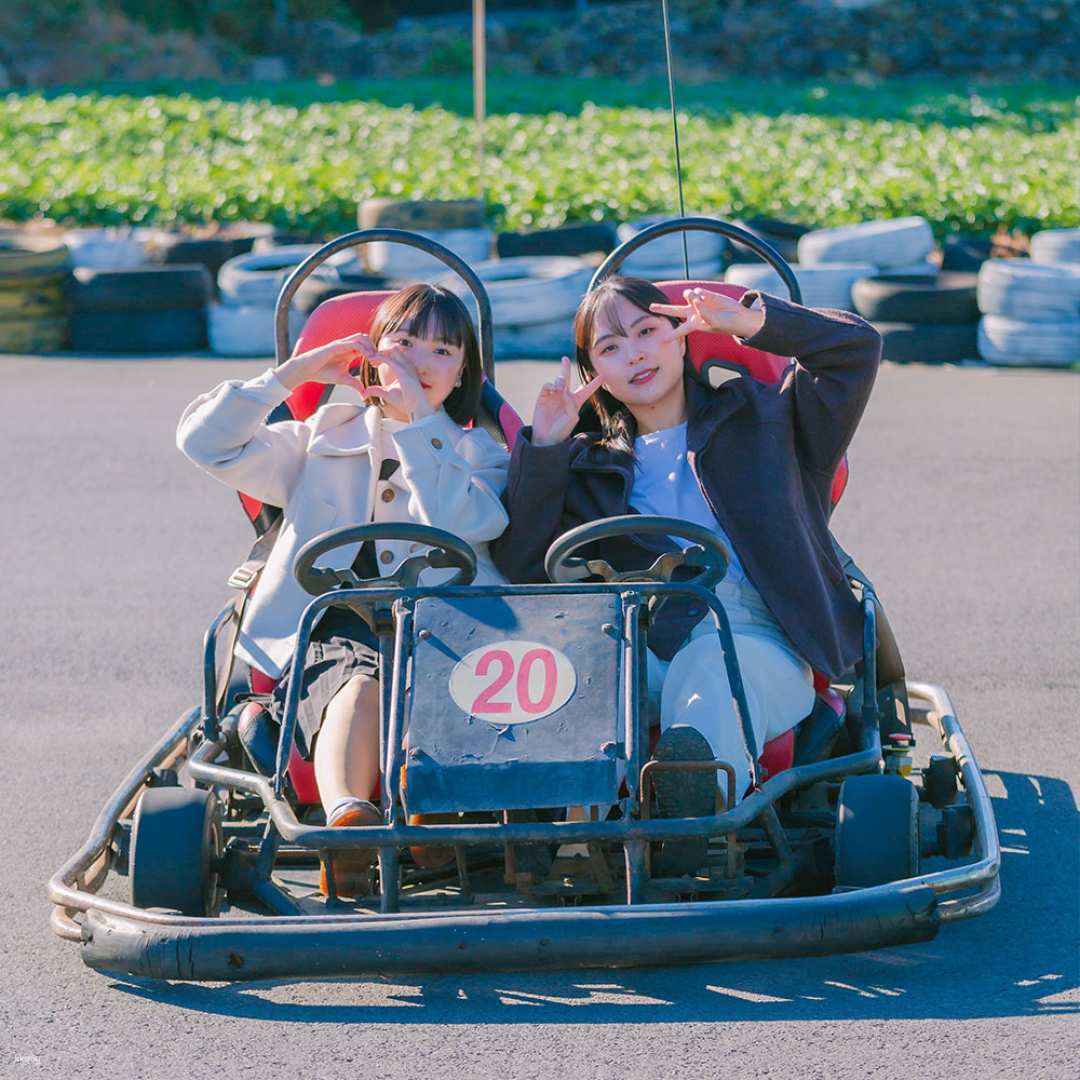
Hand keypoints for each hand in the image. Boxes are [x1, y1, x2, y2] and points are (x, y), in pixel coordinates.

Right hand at [275, 332, 379, 393]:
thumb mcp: (343, 379)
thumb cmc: (322, 373)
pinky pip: (354, 343)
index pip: (367, 346)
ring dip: (371, 347)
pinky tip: (368, 359)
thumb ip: (355, 384)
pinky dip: (363, 349)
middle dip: (375, 349)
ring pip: (362, 337)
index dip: (375, 354)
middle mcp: (347, 345)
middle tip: (378, 363)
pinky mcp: (336, 345)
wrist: (306, 370)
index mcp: (349, 351)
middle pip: (367, 339)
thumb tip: (365, 393)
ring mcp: (342, 344)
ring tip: (374, 360)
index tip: (378, 366)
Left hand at [364, 344, 433, 420]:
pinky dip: (378, 358)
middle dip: (381, 352)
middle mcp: (407, 365)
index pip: (395, 355)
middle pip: (394, 349)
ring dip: (380, 353)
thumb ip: (377, 390)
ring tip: (371, 360)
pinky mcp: (401, 371)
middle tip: (371, 360)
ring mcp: (405, 367)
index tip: (373, 364)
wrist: (416, 407)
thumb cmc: (406, 402)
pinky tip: (371, 362)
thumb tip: (365, 392)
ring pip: (391, 350)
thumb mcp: (387, 393)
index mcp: (406, 369)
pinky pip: (388, 359)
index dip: (383, 356)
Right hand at [531, 357, 602, 446]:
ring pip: (558, 380)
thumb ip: (571, 405)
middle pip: (567, 378)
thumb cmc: (562, 430)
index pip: (587, 390)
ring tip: (560, 387)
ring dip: (560, 380)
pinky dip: (550, 385)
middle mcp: (565, 396)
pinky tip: (553, 389)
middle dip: (565, 368)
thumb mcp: (572, 419)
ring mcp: (554, 395)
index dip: (595, 383)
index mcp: (576, 402)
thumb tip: (564, 392)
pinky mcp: (543, 397)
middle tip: (564, 358)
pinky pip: (547, 386)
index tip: (603, 375)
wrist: (546, 438)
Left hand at [649, 287, 764, 339]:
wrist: (736, 315)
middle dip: (662, 309)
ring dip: (691, 297)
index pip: (679, 330)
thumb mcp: (713, 322)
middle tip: (651, 307)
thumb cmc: (724, 323)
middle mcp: (692, 313)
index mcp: (693, 325)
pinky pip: (697, 291)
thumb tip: (695, 299)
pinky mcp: (704, 294)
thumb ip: (703, 311)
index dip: (670, 335)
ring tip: (700, 301)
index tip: (662, 340)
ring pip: (687, 295)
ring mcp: (697, 303)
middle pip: (673, 310)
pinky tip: (709, 298)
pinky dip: (702, 294)